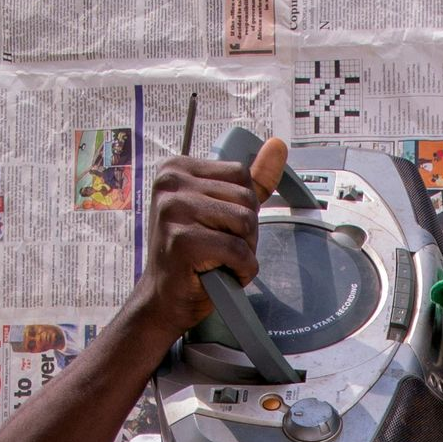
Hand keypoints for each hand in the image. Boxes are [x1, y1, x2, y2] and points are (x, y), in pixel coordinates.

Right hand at [134, 135, 288, 339]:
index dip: (244, 208)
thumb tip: (278, 144)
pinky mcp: (182, 240)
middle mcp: (170, 182)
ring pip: (245, 223)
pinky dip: (241, 269)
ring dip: (244, 251)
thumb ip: (251, 180)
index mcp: (177, 168)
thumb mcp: (221, 210)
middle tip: (220, 249)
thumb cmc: (195, 255)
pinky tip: (221, 274)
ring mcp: (173, 210)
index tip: (219, 226)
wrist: (164, 297)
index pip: (241, 175)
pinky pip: (238, 251)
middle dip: (246, 232)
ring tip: (219, 260)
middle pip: (246, 199)